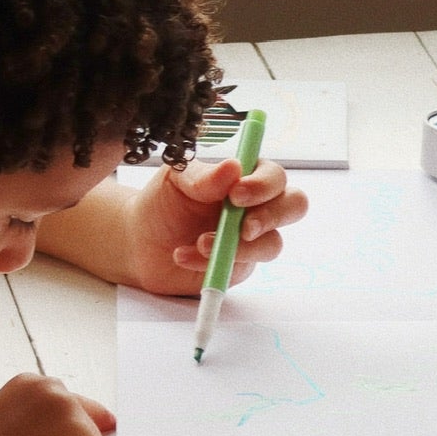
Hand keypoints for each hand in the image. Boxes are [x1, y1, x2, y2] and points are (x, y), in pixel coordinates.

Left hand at [121, 157, 308, 296]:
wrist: (141, 242)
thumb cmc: (163, 202)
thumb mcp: (176, 180)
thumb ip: (204, 176)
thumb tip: (233, 168)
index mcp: (246, 176)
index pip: (274, 176)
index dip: (264, 185)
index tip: (237, 194)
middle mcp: (257, 206)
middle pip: (295, 205)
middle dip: (273, 216)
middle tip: (244, 228)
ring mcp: (253, 239)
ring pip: (273, 244)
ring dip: (239, 247)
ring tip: (199, 243)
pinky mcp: (241, 266)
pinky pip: (242, 267)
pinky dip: (213, 264)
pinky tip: (184, 256)